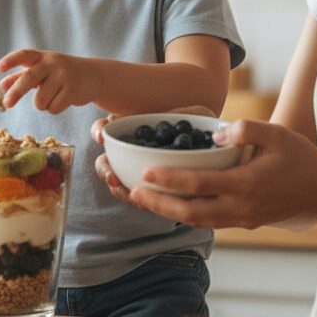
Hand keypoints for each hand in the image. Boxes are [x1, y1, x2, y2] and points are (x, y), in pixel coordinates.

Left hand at [0, 49, 100, 112]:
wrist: (93, 75)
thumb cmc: (62, 73)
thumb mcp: (42, 71)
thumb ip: (22, 76)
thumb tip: (2, 86)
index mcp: (42, 57)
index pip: (24, 54)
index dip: (11, 60)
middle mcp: (52, 63)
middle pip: (29, 79)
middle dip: (16, 93)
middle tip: (6, 104)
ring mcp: (64, 76)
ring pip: (40, 100)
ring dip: (42, 105)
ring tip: (51, 97)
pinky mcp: (73, 90)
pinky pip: (53, 108)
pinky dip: (54, 109)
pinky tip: (63, 100)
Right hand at [90, 105, 219, 204]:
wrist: (217, 152)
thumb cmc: (204, 128)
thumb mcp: (197, 115)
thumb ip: (183, 113)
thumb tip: (168, 117)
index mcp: (135, 127)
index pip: (108, 126)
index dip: (99, 130)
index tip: (102, 136)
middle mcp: (131, 150)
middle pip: (105, 159)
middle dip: (104, 169)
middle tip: (113, 177)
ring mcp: (138, 171)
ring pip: (116, 181)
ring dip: (118, 190)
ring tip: (130, 194)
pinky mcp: (150, 190)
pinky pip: (135, 197)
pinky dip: (137, 201)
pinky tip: (145, 204)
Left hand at [127, 120, 316, 229]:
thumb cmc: (300, 156)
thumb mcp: (276, 133)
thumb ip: (245, 129)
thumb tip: (215, 133)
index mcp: (245, 183)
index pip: (198, 184)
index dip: (168, 180)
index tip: (144, 173)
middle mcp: (240, 206)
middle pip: (189, 210)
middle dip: (157, 203)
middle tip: (130, 192)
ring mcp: (242, 218)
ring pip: (196, 221)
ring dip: (166, 212)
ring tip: (141, 201)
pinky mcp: (244, 222)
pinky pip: (208, 222)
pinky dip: (185, 215)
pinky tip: (169, 206)